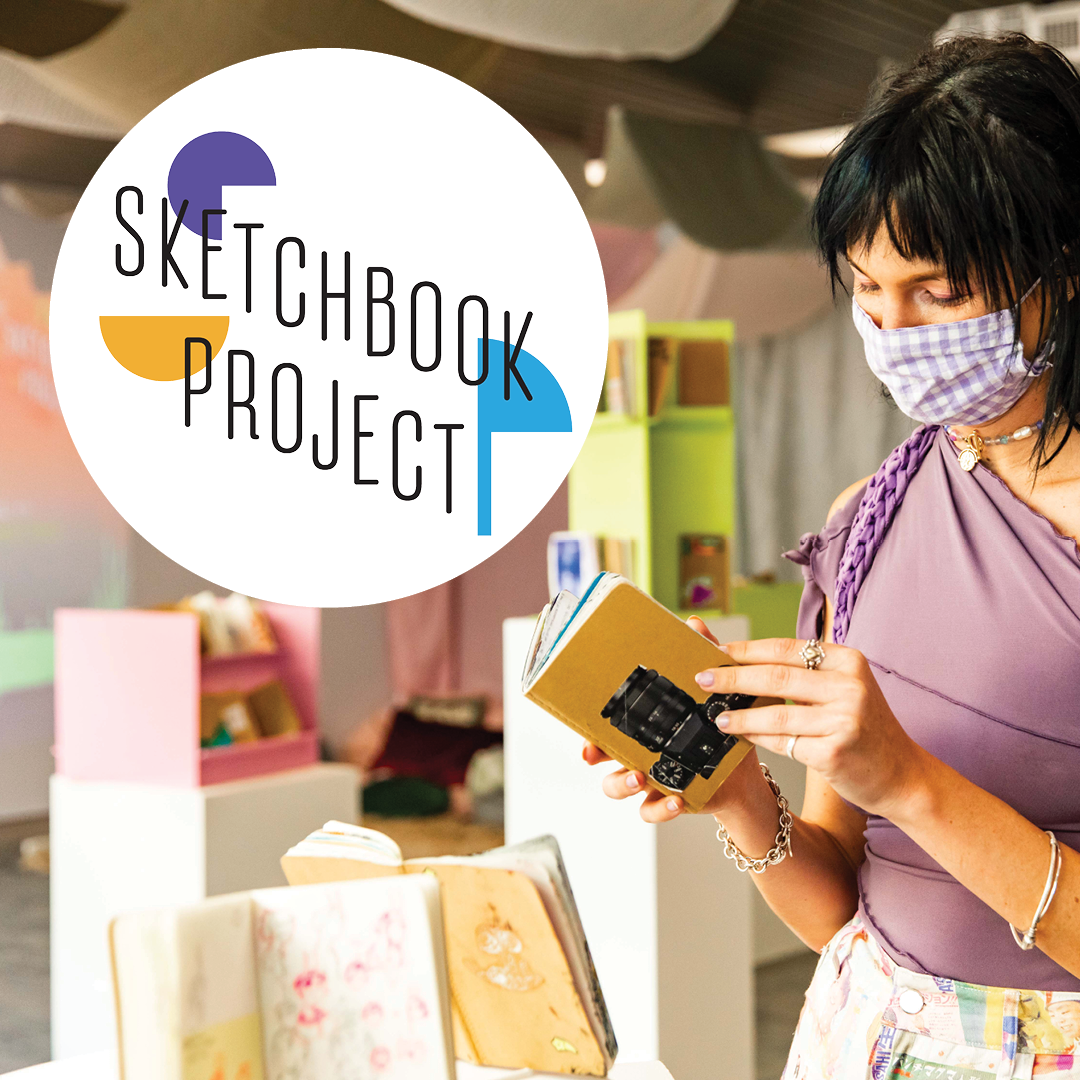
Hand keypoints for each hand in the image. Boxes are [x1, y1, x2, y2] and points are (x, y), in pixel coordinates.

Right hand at [581, 616, 765, 822]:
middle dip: (593, 753)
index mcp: (641, 724)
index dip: (588, 722)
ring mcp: (649, 778)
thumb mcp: (712, 691)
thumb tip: (695, 623)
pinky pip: (650, 810)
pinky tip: (677, 800)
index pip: (605, 720)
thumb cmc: (717, 728)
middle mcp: (637, 751)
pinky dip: (660, 808)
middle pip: (601, 755)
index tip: (584, 722)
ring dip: (622, 782)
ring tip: (639, 776)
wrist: (742, 772)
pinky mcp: (667, 800)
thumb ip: (704, 659)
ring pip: (616, 786)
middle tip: (594, 753)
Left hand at [695, 638, 921, 817]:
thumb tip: (744, 662)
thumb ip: (804, 674)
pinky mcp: (835, 752)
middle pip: (776, 677)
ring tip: (716, 714)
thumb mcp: (844, 689)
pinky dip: (757, 737)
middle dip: (732, 677)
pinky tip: (740, 735)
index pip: (785, 649)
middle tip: (702, 678)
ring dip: (739, 713)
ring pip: (776, 713)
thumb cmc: (863, 728)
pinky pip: (783, 743)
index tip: (714, 650)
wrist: (902, 775)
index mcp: (848, 661)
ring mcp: (844, 720)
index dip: (745, 650)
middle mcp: (849, 686)